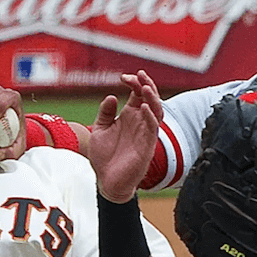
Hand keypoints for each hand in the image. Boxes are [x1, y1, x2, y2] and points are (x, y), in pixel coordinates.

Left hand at [88, 71, 163, 202]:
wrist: (107, 182)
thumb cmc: (104, 157)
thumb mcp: (100, 130)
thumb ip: (105, 113)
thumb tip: (112, 96)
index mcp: (130, 117)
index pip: (138, 94)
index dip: (134, 83)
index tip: (124, 77)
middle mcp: (140, 123)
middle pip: (150, 99)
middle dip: (147, 85)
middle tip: (139, 75)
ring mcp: (145, 134)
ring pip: (156, 111)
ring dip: (153, 98)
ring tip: (145, 87)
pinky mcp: (147, 146)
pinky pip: (153, 128)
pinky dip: (150, 116)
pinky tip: (143, 107)